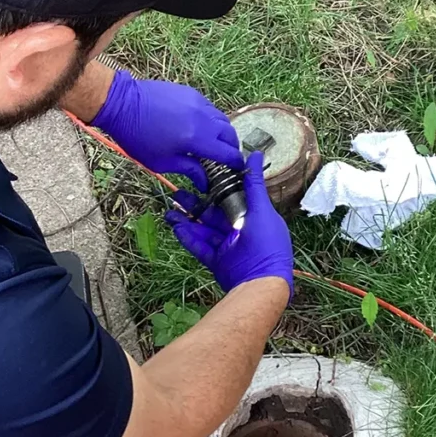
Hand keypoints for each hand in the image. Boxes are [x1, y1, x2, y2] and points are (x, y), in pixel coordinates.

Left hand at [91, 70, 243, 190]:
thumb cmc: (138, 137)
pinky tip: (201, 127)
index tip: (238, 169)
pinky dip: (212, 119)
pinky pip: (210, 108)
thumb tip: (205, 182)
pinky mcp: (191, 93)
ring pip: (222, 118)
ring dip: (223, 132)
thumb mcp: (162, 162)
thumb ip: (189, 170)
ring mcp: (198, 103)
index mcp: (197, 139)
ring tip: (215, 142)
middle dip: (232, 146)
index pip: (227, 153)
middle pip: (230, 133)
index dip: (236, 163)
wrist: (121, 104)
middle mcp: (203, 119)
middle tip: (227, 157)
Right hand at [165, 152, 293, 298]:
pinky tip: (175, 227)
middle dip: (195, 204)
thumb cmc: (266, 244)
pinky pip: (200, 246)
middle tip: (177, 193)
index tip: (199, 176)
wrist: (260, 282)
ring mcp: (227, 246)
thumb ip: (254, 184)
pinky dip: (187, 237)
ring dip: (187, 220)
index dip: (214, 188)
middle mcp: (240, 230)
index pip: (231, 197)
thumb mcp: (261, 209)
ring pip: (203, 229)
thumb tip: (254, 154)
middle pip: (213, 213)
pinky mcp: (217, 261)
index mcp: (253, 216)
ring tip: (169, 210)